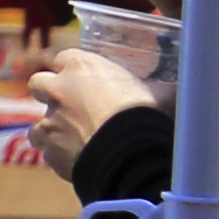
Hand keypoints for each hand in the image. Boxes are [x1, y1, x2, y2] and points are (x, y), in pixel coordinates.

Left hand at [29, 48, 152, 164]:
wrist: (131, 155)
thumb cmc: (146, 116)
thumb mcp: (159, 94)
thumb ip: (159, 88)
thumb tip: (181, 87)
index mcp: (81, 66)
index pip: (63, 57)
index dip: (72, 69)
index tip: (84, 79)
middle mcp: (58, 90)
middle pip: (38, 84)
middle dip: (49, 93)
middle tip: (70, 105)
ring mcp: (50, 121)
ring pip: (38, 123)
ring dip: (52, 129)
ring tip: (74, 140)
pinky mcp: (50, 150)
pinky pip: (48, 152)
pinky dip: (59, 156)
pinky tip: (77, 160)